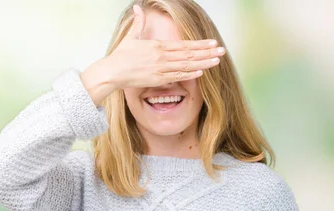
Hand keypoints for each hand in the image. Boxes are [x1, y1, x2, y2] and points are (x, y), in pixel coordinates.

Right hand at [106, 4, 224, 88]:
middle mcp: (162, 57)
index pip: (184, 44)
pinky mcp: (158, 80)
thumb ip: (138, 23)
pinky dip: (190, 75)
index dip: (200, 44)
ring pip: (186, 66)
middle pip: (189, 54)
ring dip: (203, 63)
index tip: (213, 43)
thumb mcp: (131, 37)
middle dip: (207, 53)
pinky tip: (201, 72)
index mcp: (158, 46)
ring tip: (216, 61)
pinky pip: (177, 77)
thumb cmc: (121, 56)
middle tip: (222, 51)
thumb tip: (138, 8)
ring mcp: (161, 69)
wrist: (112, 72)